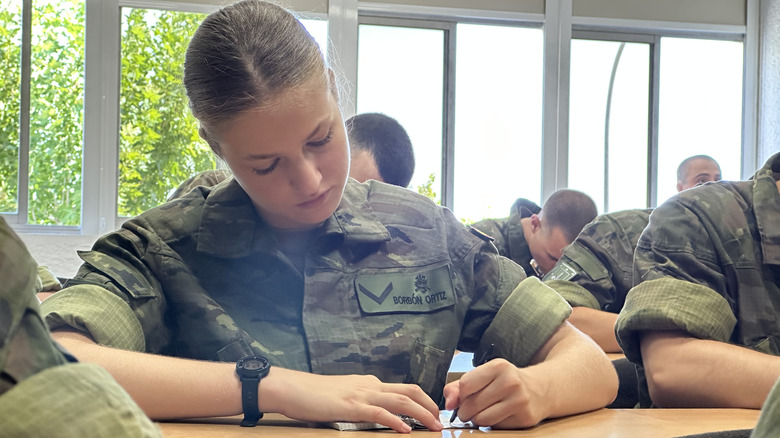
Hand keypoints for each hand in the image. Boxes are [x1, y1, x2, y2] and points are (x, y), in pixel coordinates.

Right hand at [265, 368, 442, 432]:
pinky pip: (380, 413)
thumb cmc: (314, 394)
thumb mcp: (344, 394)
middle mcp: (371, 385)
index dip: (423, 400)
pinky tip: (406, 431)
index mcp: (370, 382)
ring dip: (422, 413)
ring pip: (402, 400)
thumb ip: (362, 400)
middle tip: (441, 420)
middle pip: (410, 391)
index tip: (433, 412)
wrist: (293, 388)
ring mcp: (362, 394)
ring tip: (434, 426)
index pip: (404, 388)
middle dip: (430, 405)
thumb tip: (376, 411)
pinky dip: (396, 421)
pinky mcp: (352, 406)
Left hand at [443, 358, 546, 428]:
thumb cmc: (505, 382)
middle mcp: (510, 381)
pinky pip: (496, 427)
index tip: (465, 396)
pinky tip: (499, 415)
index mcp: (498, 366)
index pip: (465, 385)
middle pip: (471, 404)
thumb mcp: (484, 376)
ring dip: (477, 420)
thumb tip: (449, 404)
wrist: (540, 390)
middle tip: (470, 409)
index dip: (461, 394)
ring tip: (483, 412)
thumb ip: (459, 387)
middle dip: (465, 411)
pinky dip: (492, 424)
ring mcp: (519, 400)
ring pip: (482, 419)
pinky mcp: (525, 418)